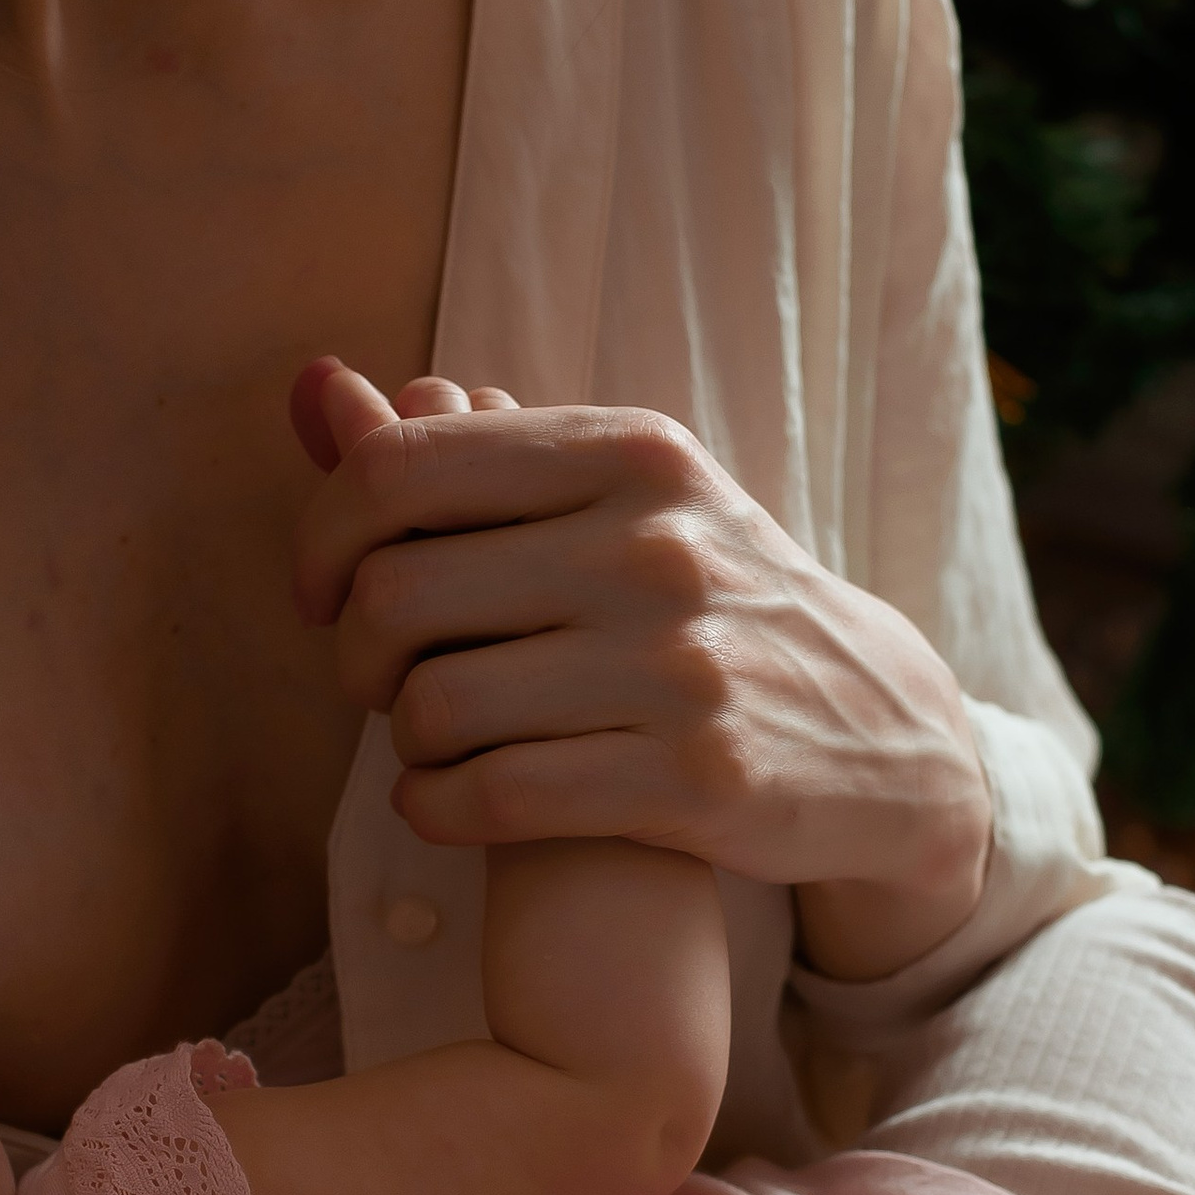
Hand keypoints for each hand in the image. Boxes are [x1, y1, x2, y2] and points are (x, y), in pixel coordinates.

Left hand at [288, 374, 991, 979]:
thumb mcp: (618, 497)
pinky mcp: (692, 780)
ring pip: (434, 706)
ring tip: (426, 744)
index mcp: (629, 453)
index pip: (397, 473)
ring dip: (401, 740)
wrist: (881, 730)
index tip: (326, 592)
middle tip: (376, 683)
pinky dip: (435, 807)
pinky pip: (492, 795)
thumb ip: (459, 450)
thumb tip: (313, 387)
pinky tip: (442, 801)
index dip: (323, 542)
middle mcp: (654, 547)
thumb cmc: (710, 604)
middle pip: (396, 596)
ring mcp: (678, 666)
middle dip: (354, 656)